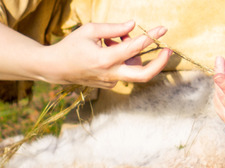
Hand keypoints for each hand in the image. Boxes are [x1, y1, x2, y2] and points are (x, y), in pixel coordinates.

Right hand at [40, 21, 170, 87]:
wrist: (56, 69)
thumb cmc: (71, 46)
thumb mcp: (89, 30)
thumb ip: (113, 28)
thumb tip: (133, 25)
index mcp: (105, 59)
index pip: (135, 48)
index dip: (151, 37)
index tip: (162, 29)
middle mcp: (111, 74)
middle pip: (144, 75)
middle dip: (160, 63)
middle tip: (168, 50)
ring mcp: (111, 82)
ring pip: (133, 69)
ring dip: (132, 54)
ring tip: (113, 40)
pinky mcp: (110, 84)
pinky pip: (124, 70)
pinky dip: (123, 58)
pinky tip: (108, 49)